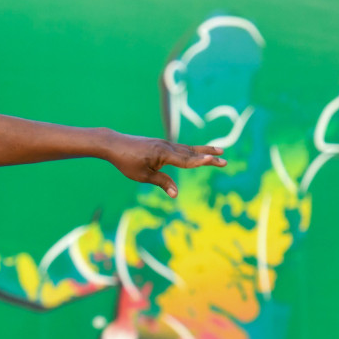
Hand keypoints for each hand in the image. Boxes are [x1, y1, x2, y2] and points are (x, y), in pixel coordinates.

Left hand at [100, 131, 224, 197]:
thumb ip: (161, 182)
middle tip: (225, 159)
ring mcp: (164, 144)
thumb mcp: (143, 176)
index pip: (186, 160)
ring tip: (218, 151)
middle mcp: (167, 147)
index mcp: (163, 154)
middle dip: (208, 156)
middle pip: (191, 152)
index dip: (201, 162)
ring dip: (203, 151)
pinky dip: (191, 150)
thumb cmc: (126, 161)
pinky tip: (196, 152)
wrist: (114, 144)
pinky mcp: (160, 144)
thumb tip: (176, 193)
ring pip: (187, 148)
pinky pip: (180, 148)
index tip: (215, 161)